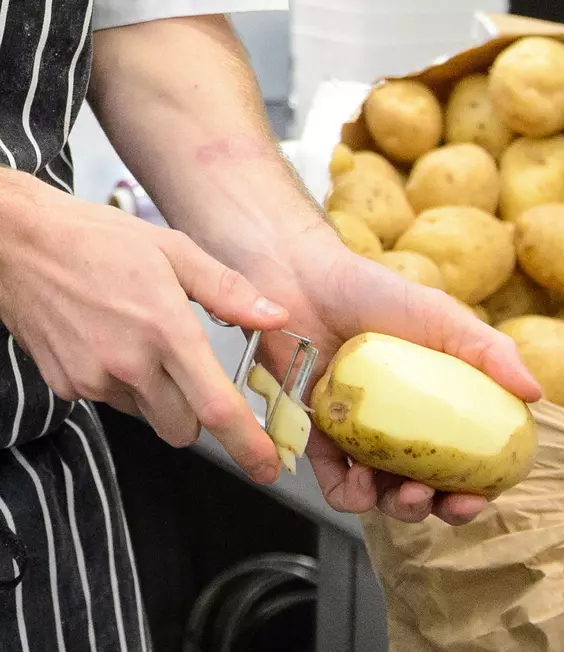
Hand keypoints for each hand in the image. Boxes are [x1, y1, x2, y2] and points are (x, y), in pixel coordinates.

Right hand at [0, 171, 288, 482]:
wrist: (15, 243)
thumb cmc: (98, 240)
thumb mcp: (175, 250)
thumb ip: (229, 291)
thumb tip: (277, 317)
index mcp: (166, 330)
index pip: (215, 407)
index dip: (247, 444)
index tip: (267, 467)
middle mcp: (130, 364)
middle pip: (184, 428)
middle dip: (199, 415)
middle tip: (196, 376)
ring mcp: (94, 379)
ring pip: (149, 416)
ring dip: (160, 398)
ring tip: (144, 343)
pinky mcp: (67, 385)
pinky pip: (114, 402)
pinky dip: (124, 386)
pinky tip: (113, 344)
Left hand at [246, 223, 541, 525]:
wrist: (304, 279)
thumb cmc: (376, 293)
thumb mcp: (443, 318)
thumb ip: (491, 352)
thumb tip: (536, 394)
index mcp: (438, 406)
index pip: (467, 460)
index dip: (477, 488)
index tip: (478, 496)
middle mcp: (403, 428)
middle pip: (429, 488)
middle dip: (438, 509)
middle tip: (438, 500)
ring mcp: (362, 437)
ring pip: (383, 497)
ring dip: (398, 510)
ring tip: (404, 493)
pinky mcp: (319, 439)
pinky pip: (336, 484)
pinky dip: (350, 496)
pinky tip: (359, 485)